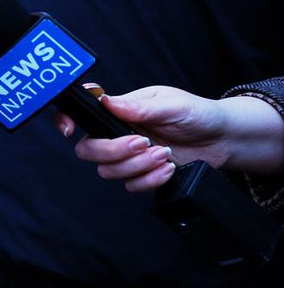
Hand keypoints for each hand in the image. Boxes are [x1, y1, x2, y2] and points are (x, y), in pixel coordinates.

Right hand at [56, 86, 231, 191]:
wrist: (222, 139)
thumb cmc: (196, 114)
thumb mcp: (170, 104)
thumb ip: (139, 107)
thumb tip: (107, 101)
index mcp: (118, 110)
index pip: (80, 113)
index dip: (64, 121)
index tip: (69, 130)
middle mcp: (117, 133)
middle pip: (88, 149)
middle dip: (113, 151)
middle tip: (142, 143)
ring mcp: (127, 157)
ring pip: (108, 171)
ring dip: (137, 165)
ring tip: (164, 155)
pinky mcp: (141, 175)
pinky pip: (131, 185)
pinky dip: (150, 179)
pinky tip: (168, 169)